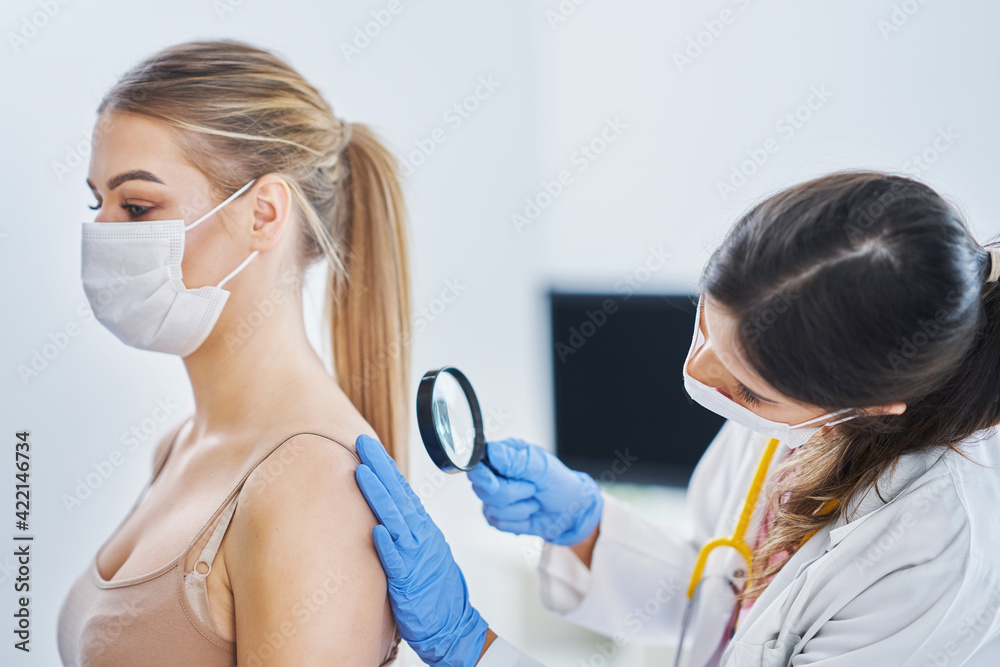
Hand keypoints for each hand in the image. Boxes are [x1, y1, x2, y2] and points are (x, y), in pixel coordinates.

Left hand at [355, 434, 487, 666]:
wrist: (453, 622)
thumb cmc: (434, 588)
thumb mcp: (421, 550)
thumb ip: (405, 530)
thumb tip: (385, 511)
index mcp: (420, 527)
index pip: (401, 490)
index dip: (385, 467)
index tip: (368, 446)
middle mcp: (419, 535)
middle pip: (397, 495)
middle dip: (379, 467)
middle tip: (362, 443)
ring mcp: (415, 556)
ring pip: (395, 520)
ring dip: (379, 496)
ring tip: (362, 472)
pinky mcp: (409, 581)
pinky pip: (397, 561)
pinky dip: (388, 545)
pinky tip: (377, 530)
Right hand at [467, 438, 602, 545]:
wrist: (571, 512)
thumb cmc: (560, 484)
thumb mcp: (542, 467)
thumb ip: (514, 460)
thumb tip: (491, 450)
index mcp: (504, 455)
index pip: (477, 463)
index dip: (482, 475)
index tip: (495, 484)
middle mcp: (495, 474)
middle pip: (484, 489)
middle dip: (512, 493)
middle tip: (532, 488)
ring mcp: (494, 496)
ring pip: (492, 508)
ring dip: (520, 508)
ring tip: (534, 499)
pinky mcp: (497, 516)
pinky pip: (498, 522)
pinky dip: (518, 521)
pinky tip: (529, 512)